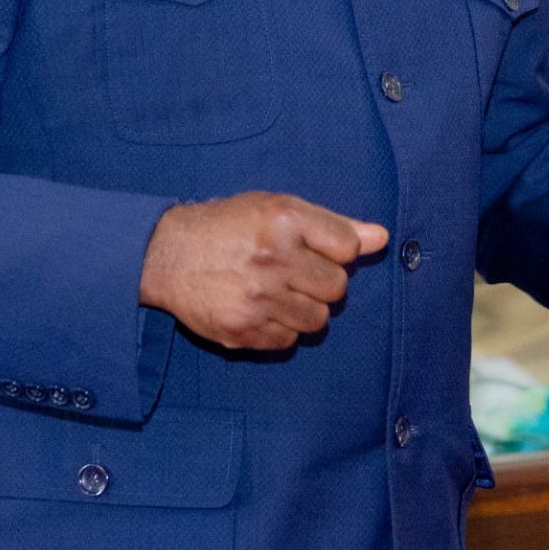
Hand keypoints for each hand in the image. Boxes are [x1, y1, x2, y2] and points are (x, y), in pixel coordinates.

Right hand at [137, 193, 387, 350]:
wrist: (167, 255)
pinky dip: (280, 328)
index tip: (315, 248)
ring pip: (317, 320)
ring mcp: (258, 299)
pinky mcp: (243, 331)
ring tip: (277, 291)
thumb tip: (381, 238)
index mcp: (284, 221)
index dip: (336, 250)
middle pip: (337, 288)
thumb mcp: (279, 208)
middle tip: (294, 271)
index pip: (348, 248)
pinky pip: (288, 341)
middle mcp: (273, 260)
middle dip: (321, 281)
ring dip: (303, 308)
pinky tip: (260, 309)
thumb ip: (333, 224)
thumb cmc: (229, 227)